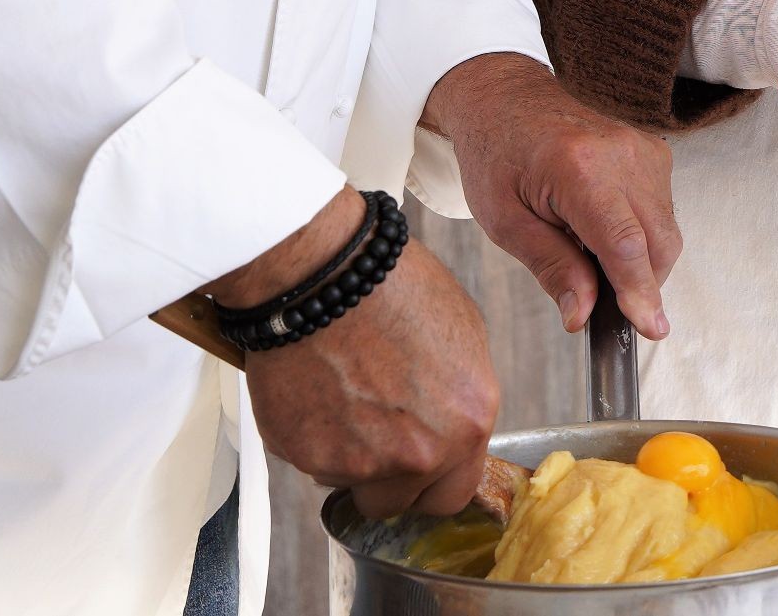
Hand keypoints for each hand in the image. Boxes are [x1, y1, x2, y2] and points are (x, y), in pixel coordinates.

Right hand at [225, 187, 504, 521]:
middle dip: (391, 479)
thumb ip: (459, 398)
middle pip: (403, 502)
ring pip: (355, 485)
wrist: (327, 274)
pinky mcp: (310, 456)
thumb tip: (449, 421)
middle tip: (375, 435)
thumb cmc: (393, 288)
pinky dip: (313, 438)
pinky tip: (317, 393)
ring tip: (343, 400)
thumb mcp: (463, 334)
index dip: (434, 478)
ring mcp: (363, 462)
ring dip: (350, 458)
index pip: (455, 492)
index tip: (420, 465)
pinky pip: (315, 463)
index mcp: (468, 423)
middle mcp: (421, 453)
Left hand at [424, 52, 682, 340]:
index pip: (625, 243)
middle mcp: (623, 153)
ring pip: (666, 231)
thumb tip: (582, 314)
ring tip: (587, 250)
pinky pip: (663, 211)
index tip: (650, 328)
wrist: (506, 98)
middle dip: (640, 285)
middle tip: (600, 302)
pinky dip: (642, 235)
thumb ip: (550, 267)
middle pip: (658, 243)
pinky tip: (602, 229)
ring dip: (641, 260)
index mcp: (580, 168)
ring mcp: (644, 148)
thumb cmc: (496, 155)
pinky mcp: (654, 150)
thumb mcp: (505, 221)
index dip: (640, 292)